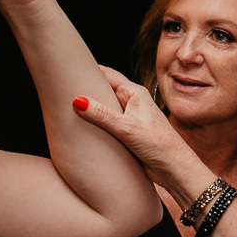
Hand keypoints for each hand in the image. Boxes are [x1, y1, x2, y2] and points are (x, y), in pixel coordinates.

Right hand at [74, 66, 204, 191]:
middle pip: (105, 90)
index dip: (89, 70)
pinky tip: (83, 128)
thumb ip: (102, 115)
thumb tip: (78, 100)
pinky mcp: (128, 133)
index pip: (108, 74)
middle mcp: (132, 102)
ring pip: (105, 108)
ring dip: (91, 109)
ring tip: (66, 107)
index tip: (68, 67)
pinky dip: (96, 124)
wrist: (174, 169)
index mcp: (135, 93)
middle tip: (62, 88)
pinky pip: (108, 123)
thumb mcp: (127, 128)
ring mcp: (130, 117)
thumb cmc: (159, 146)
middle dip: (87, 89)